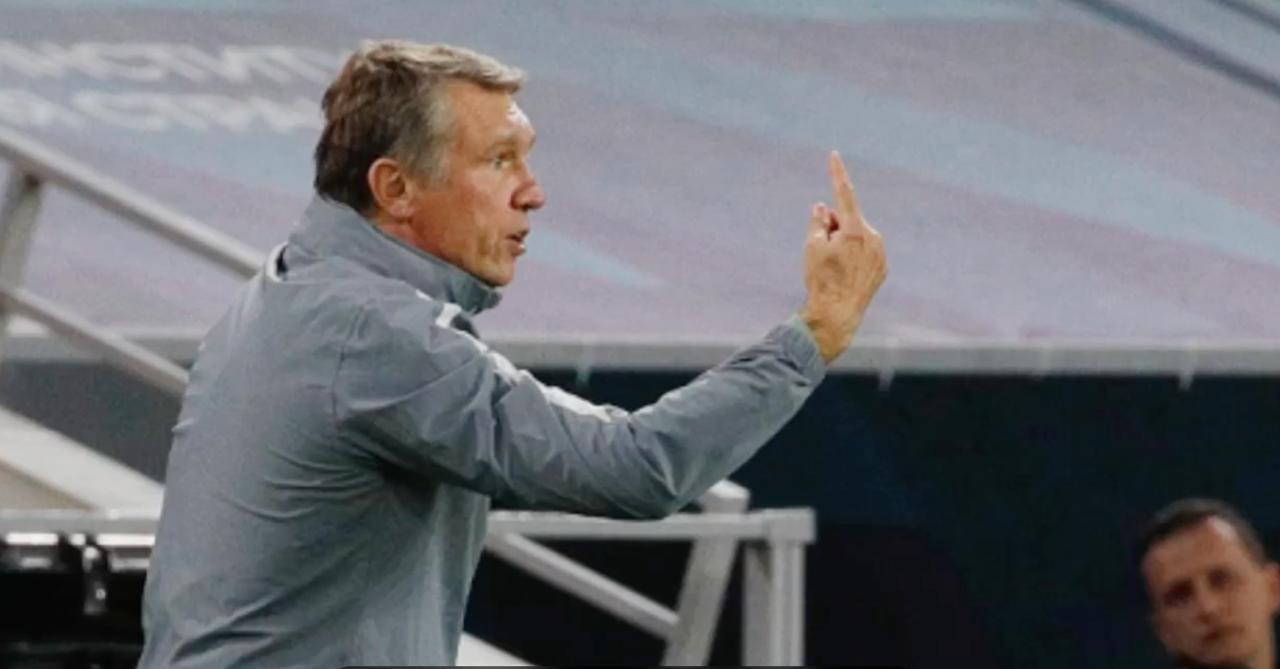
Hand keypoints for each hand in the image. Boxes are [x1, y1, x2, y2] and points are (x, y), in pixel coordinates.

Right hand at [800, 151, 887, 362]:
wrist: (837, 315)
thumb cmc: (821, 280)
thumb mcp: (812, 246)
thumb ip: (818, 222)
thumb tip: (823, 207)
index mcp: (854, 230)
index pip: (844, 194)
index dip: (837, 173)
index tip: (834, 155)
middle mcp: (873, 238)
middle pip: (849, 219)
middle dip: (834, 225)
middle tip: (821, 247)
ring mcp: (881, 253)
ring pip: (858, 236)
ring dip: (845, 241)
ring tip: (834, 267)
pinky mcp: (883, 268)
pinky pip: (867, 252)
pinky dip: (855, 256)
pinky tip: (845, 275)